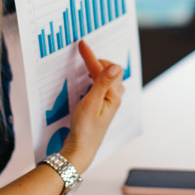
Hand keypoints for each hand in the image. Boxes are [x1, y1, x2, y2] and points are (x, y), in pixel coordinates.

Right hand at [59, 39, 124, 173]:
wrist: (80, 150)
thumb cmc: (85, 129)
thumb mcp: (91, 103)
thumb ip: (102, 83)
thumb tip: (115, 66)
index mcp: (113, 96)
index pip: (104, 70)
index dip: (91, 56)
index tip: (81, 44)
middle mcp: (114, 98)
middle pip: (109, 72)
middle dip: (96, 62)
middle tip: (82, 54)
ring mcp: (108, 103)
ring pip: (106, 80)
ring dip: (96, 71)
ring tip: (84, 66)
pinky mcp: (101, 108)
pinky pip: (101, 88)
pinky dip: (93, 80)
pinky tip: (85, 82)